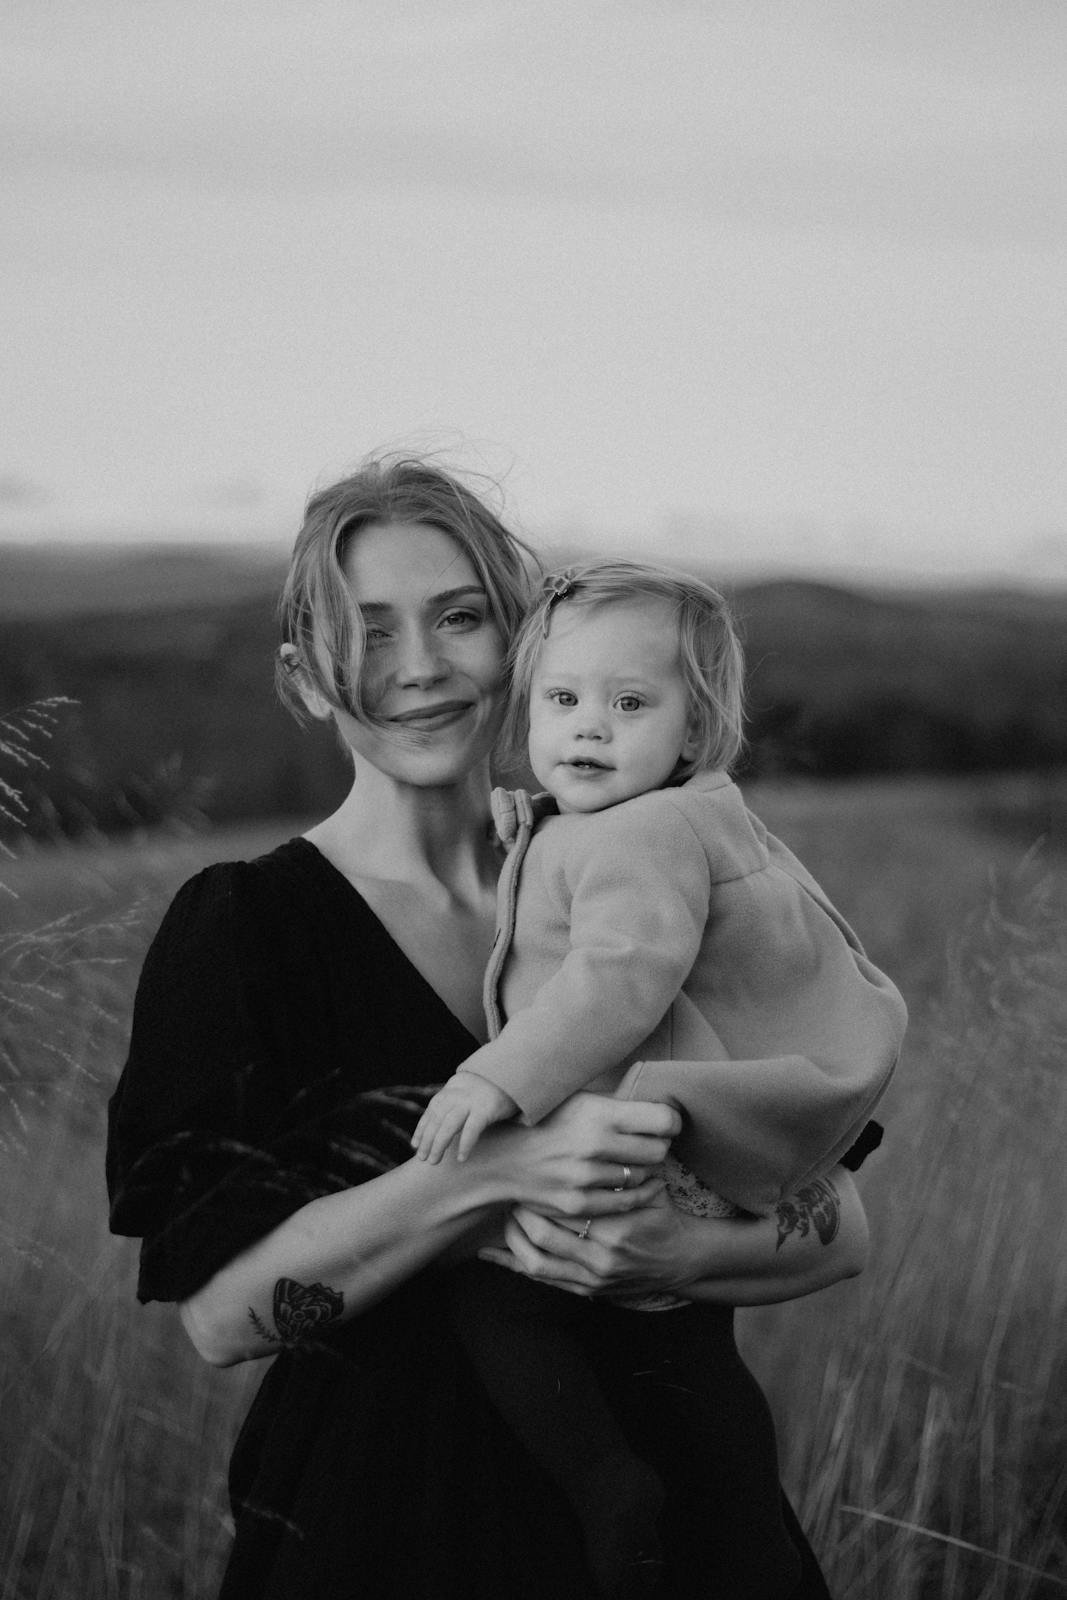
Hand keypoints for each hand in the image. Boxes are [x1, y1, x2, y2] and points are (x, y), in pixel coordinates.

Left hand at [411, 1071, 517, 1163]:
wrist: (512, 1071)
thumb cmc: (489, 1089)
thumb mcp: (467, 1091)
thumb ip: (454, 1103)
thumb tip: (440, 1126)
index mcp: (451, 1090)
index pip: (431, 1111)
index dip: (422, 1128)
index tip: (415, 1145)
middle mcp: (457, 1094)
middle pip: (437, 1119)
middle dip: (428, 1140)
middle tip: (423, 1158)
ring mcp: (471, 1101)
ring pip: (449, 1124)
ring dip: (439, 1144)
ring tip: (434, 1161)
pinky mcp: (486, 1108)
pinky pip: (472, 1129)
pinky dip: (464, 1144)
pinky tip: (460, 1158)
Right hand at [479, 1092, 680, 1224]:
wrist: (503, 1157)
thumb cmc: (546, 1122)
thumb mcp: (579, 1100)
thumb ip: (617, 1105)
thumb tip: (657, 1108)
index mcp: (599, 1113)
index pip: (663, 1120)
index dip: (670, 1122)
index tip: (666, 1124)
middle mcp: (595, 1144)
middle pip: (658, 1151)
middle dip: (658, 1146)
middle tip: (649, 1144)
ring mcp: (586, 1177)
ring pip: (641, 1177)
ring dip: (641, 1170)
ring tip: (630, 1162)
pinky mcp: (579, 1203)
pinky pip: (625, 1202)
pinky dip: (632, 1193)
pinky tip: (630, 1185)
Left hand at [480, 1186, 692, 1297]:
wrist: (682, 1260)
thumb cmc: (663, 1215)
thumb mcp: (650, 1187)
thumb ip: (627, 1168)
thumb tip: (609, 1128)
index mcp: (615, 1229)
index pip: (565, 1209)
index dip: (542, 1192)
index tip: (529, 1174)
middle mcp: (600, 1258)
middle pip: (543, 1235)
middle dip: (523, 1213)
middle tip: (512, 1192)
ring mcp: (592, 1278)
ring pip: (536, 1262)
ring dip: (515, 1239)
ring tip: (506, 1216)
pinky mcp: (586, 1291)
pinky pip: (542, 1280)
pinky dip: (514, 1266)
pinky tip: (491, 1254)